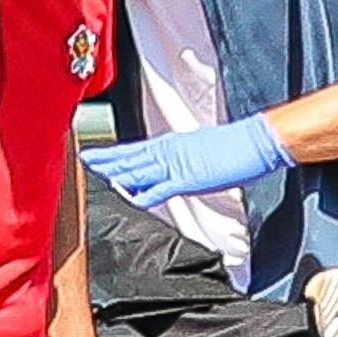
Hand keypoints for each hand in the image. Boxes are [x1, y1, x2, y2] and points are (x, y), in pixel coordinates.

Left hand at [84, 112, 290, 202]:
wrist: (252, 142)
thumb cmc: (231, 148)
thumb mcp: (199, 151)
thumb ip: (180, 161)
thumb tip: (169, 171)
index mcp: (170, 145)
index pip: (134, 151)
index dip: (113, 154)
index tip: (95, 155)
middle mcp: (168, 151)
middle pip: (130, 157)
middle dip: (106, 160)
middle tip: (85, 158)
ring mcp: (176, 164)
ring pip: (138, 169)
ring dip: (115, 172)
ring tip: (96, 172)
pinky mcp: (188, 178)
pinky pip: (159, 187)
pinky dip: (142, 192)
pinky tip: (128, 194)